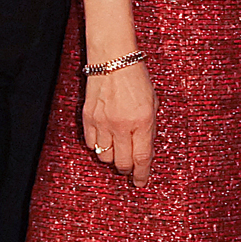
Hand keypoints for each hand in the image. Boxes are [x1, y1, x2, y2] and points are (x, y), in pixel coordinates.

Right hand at [83, 61, 156, 185]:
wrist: (113, 59)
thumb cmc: (137, 78)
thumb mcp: (153, 103)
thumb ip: (149, 128)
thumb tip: (144, 152)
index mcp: (143, 120)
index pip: (142, 157)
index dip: (142, 174)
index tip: (141, 182)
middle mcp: (122, 125)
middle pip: (122, 162)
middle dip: (127, 169)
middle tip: (130, 167)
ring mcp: (102, 122)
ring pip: (105, 156)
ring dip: (113, 157)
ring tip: (118, 149)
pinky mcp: (88, 118)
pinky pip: (91, 144)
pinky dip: (98, 146)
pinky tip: (105, 138)